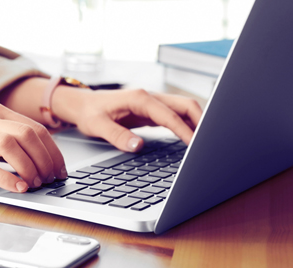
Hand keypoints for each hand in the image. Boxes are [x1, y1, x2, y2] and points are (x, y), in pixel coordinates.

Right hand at [0, 103, 66, 192]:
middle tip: (51, 179)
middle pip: (28, 135)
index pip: (36, 129)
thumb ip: (9, 139)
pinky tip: (18, 188)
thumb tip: (41, 161)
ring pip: (11, 146)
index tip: (60, 169)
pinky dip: (7, 178)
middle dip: (46, 160)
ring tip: (35, 183)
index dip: (53, 151)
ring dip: (29, 166)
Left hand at [52, 88, 202, 151]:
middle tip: (209, 142)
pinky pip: (176, 116)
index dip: (183, 130)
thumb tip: (137, 146)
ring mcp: (153, 103)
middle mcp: (150, 97)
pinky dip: (187, 125)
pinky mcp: (152, 111)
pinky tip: (192, 139)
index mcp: (139, 98)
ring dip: (196, 122)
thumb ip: (117, 136)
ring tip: (206, 142)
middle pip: (185, 105)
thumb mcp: (97, 126)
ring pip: (183, 109)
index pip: (168, 114)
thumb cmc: (89, 113)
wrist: (82, 104)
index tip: (194, 144)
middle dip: (201, 121)